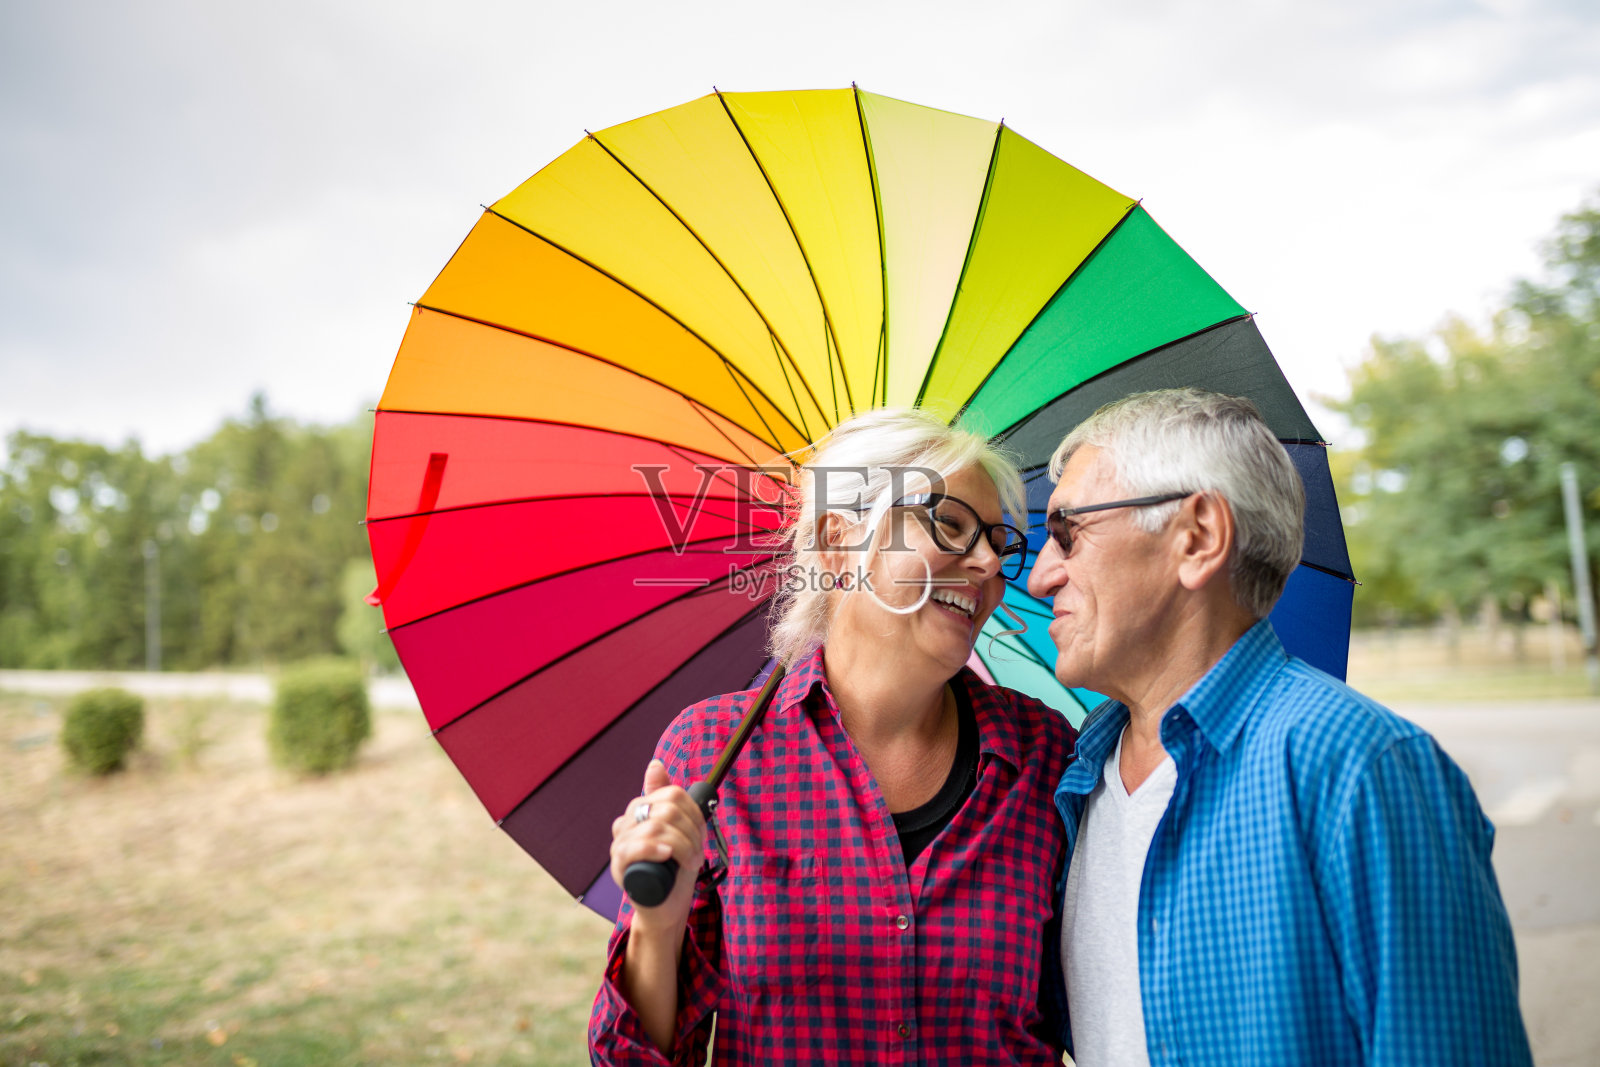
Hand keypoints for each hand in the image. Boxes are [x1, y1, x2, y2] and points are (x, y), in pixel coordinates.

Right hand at [609, 759, 705, 932]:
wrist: (667, 907)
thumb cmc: (674, 869)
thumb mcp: (680, 831)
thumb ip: (670, 800)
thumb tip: (655, 764)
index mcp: (640, 810)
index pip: (672, 794)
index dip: (693, 814)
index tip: (700, 833)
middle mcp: (626, 824)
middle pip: (666, 810)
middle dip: (691, 833)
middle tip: (697, 853)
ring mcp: (620, 845)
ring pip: (656, 827)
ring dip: (683, 847)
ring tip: (691, 863)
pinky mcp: (619, 866)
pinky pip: (634, 848)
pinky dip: (655, 849)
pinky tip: (666, 856)